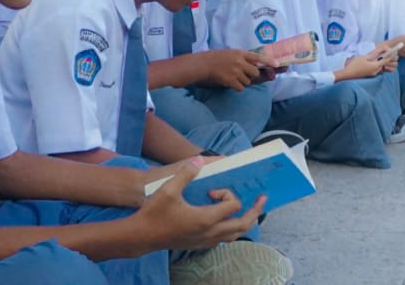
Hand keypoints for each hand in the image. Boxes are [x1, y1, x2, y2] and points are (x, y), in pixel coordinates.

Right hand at [135, 164, 264, 249]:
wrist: (141, 236)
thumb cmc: (154, 213)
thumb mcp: (169, 188)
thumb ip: (186, 173)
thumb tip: (200, 159)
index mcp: (206, 219)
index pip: (233, 205)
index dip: (228, 193)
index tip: (213, 189)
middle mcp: (210, 233)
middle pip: (242, 225)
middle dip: (255, 211)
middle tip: (263, 198)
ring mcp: (205, 241)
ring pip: (235, 235)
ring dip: (246, 222)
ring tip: (252, 211)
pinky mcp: (199, 244)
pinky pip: (224, 239)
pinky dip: (232, 230)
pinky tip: (227, 221)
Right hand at [196, 50, 265, 90]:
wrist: (203, 64)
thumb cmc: (215, 58)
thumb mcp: (230, 53)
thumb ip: (242, 58)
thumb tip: (254, 66)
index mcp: (240, 53)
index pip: (258, 57)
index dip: (268, 62)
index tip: (277, 65)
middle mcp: (240, 62)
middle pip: (255, 73)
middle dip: (252, 76)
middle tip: (243, 74)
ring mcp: (236, 71)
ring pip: (248, 82)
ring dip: (242, 82)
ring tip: (232, 77)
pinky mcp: (231, 80)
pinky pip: (241, 88)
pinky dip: (237, 87)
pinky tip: (230, 82)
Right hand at [338, 49, 396, 80]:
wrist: (348, 74)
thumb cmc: (355, 65)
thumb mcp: (364, 57)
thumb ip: (374, 54)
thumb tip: (381, 50)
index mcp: (375, 66)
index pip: (386, 60)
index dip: (391, 56)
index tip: (395, 52)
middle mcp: (376, 71)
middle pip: (385, 64)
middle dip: (388, 59)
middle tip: (390, 54)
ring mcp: (373, 74)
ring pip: (381, 67)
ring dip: (382, 62)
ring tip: (380, 57)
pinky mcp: (370, 75)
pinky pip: (377, 69)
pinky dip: (378, 65)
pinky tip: (374, 62)